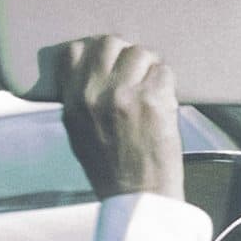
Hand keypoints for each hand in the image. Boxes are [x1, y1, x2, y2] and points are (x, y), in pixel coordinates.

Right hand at [60, 36, 183, 200]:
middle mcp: (94, 94)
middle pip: (109, 43)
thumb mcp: (79, 133)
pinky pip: (164, 71)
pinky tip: (163, 104)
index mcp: (72, 102)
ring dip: (150, 68)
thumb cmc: (111, 170)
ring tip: (151, 91)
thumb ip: (81, 99)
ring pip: (141, 53)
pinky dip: (167, 84)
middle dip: (126, 53)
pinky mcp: (152, 100)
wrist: (137, 198)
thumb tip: (92, 67)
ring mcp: (124, 95)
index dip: (95, 52)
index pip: (74, 52)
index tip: (109, 63)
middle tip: (136, 73)